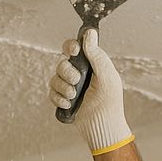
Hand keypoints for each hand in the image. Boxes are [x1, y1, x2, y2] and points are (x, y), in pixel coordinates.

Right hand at [49, 28, 133, 154]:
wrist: (103, 127)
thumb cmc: (110, 102)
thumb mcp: (106, 76)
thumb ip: (97, 55)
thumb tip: (90, 33)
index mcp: (90, 65)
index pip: (74, 48)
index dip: (70, 46)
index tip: (74, 51)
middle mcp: (78, 74)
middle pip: (61, 63)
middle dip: (67, 72)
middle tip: (77, 81)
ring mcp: (69, 87)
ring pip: (54, 78)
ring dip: (63, 87)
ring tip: (74, 96)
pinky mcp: (63, 100)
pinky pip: (52, 93)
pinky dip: (58, 98)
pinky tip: (68, 104)